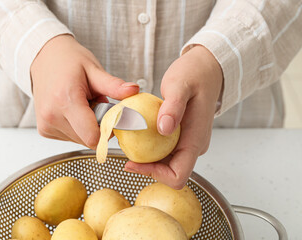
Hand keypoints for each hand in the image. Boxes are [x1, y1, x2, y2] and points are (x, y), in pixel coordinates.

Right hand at [31, 35, 138, 147]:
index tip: (112, 118)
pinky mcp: (44, 129)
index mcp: (66, 99)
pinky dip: (77, 127)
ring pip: (80, 139)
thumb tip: (134, 91)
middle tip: (96, 104)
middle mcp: (52, 115)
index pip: (92, 136)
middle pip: (87, 139)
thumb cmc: (68, 61)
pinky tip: (74, 110)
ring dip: (87, 126)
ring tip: (83, 105)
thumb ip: (114, 85)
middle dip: (98, 126)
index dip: (107, 130)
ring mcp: (45, 124)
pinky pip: (70, 137)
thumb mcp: (94, 69)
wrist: (44, 58)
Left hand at [124, 45, 222, 188]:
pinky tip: (137, 135)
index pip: (178, 175)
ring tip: (128, 143)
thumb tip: (164, 129)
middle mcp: (194, 146)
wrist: (206, 69)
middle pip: (170, 173)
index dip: (155, 174)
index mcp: (196, 140)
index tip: (133, 162)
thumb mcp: (180, 85)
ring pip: (166, 163)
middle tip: (125, 152)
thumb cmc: (195, 75)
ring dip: (147, 159)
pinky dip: (150, 148)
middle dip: (147, 168)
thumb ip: (173, 106)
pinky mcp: (182, 137)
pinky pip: (164, 150)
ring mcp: (188, 143)